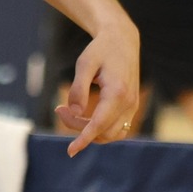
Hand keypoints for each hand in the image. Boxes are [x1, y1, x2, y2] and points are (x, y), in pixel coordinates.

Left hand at [55, 23, 139, 155]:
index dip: (84, 139)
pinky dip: (99, 128)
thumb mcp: (85, 63)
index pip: (100, 124)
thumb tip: (75, 112)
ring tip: (68, 111)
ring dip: (89, 130)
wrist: (123, 40)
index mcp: (118, 93)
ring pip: (111, 134)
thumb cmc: (101, 50)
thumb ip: (78, 88)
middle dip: (78, 128)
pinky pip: (116, 127)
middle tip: (59, 109)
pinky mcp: (131, 107)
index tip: (70, 151)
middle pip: (103, 132)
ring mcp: (133, 106)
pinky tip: (83, 116)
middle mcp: (129, 103)